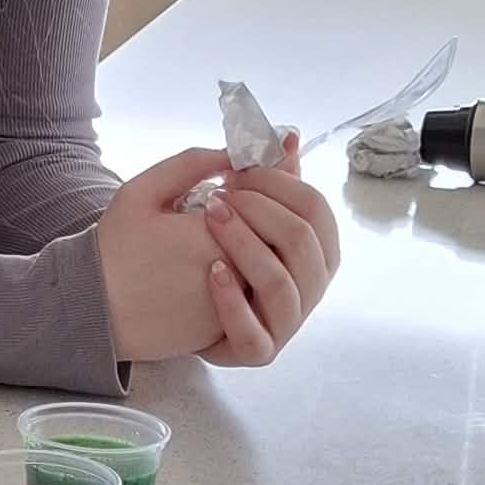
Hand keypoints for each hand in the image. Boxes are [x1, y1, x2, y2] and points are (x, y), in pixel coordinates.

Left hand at [197, 140, 339, 364]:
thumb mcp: (242, 208)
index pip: (314, 207)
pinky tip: (210, 272)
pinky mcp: (258, 350)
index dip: (276, 182)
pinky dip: (232, 300)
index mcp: (317, 250)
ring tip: (209, 220)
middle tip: (217, 195)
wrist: (168, 303)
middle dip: (258, 210)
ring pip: (279, 283)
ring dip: (244, 245)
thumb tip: (288, 133)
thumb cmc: (212, 248)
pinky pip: (253, 332)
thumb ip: (269, 177)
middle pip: (302, 240)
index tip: (236, 171)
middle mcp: (311, 286)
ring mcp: (287, 322)